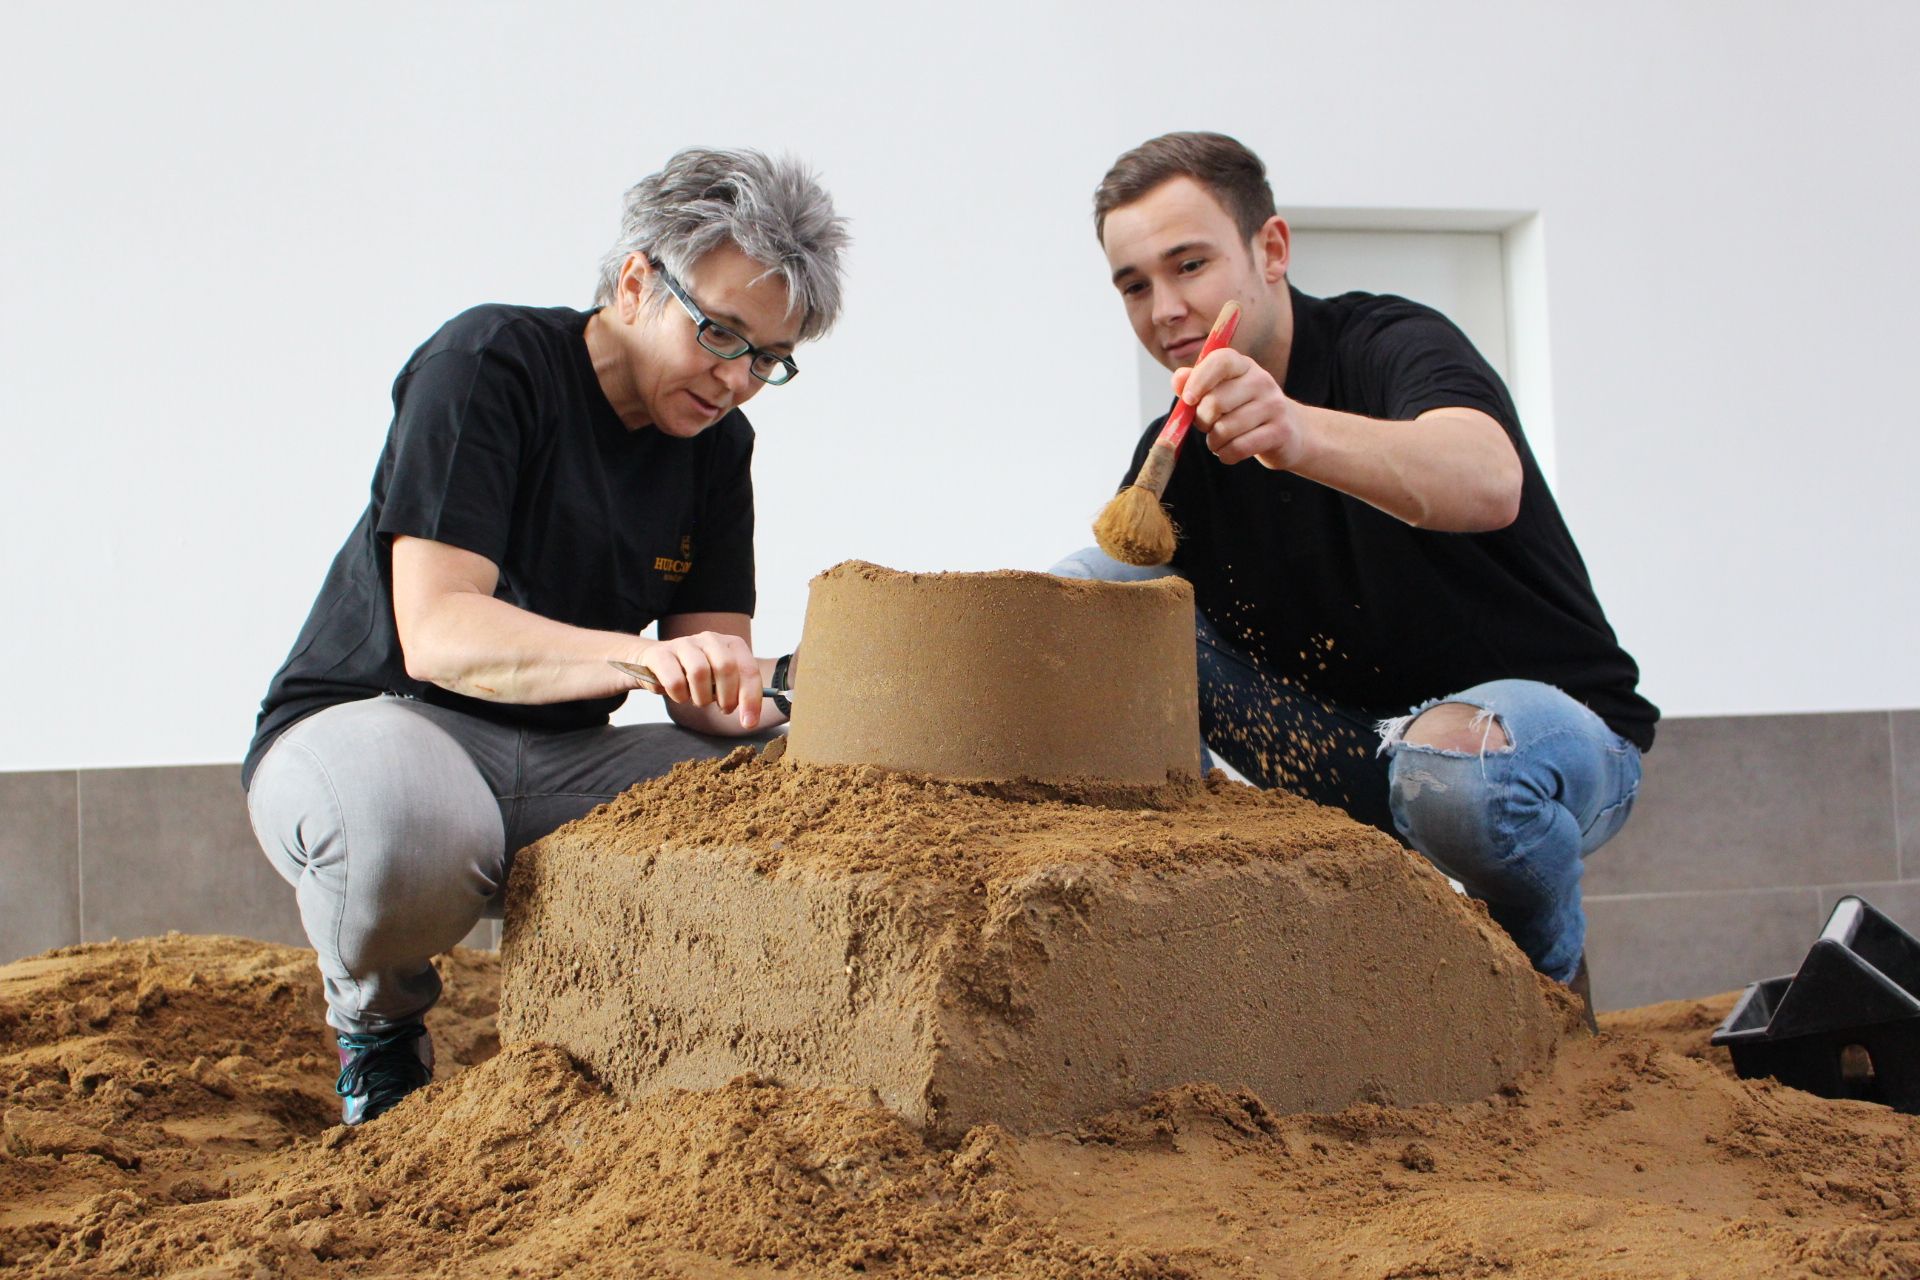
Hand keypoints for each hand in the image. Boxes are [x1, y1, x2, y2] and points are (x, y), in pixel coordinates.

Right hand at [634, 631, 763, 729]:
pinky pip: (674, 681)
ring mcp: (684, 644)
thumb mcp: (721, 681)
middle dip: (727, 697)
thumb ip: (738, 693)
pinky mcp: (660, 654)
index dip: (751, 698)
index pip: (749, 669)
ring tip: (699, 701)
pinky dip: (679, 696)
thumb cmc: (696, 676)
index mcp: (731, 644)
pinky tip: (679, 695)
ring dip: (702, 697)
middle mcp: (710, 639)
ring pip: (699, 672)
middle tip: (724, 709)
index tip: (749, 723)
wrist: (657, 661)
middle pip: (726, 667)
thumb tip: (750, 719)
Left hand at [1173, 348, 1308, 469]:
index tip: (1187, 399)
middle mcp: (1261, 380)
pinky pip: (1239, 447)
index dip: (1199, 379)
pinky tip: (1227, 452)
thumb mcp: (1221, 391)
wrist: (1289, 431)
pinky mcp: (1280, 431)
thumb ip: (1196, 383)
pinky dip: (1225, 454)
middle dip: (1202, 421)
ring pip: (1225, 429)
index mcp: (1243, 365)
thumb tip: (1178, 381)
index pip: (1220, 361)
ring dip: (1213, 442)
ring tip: (1218, 441)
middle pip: (1215, 402)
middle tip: (1206, 426)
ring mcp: (1273, 405)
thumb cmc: (1244, 409)